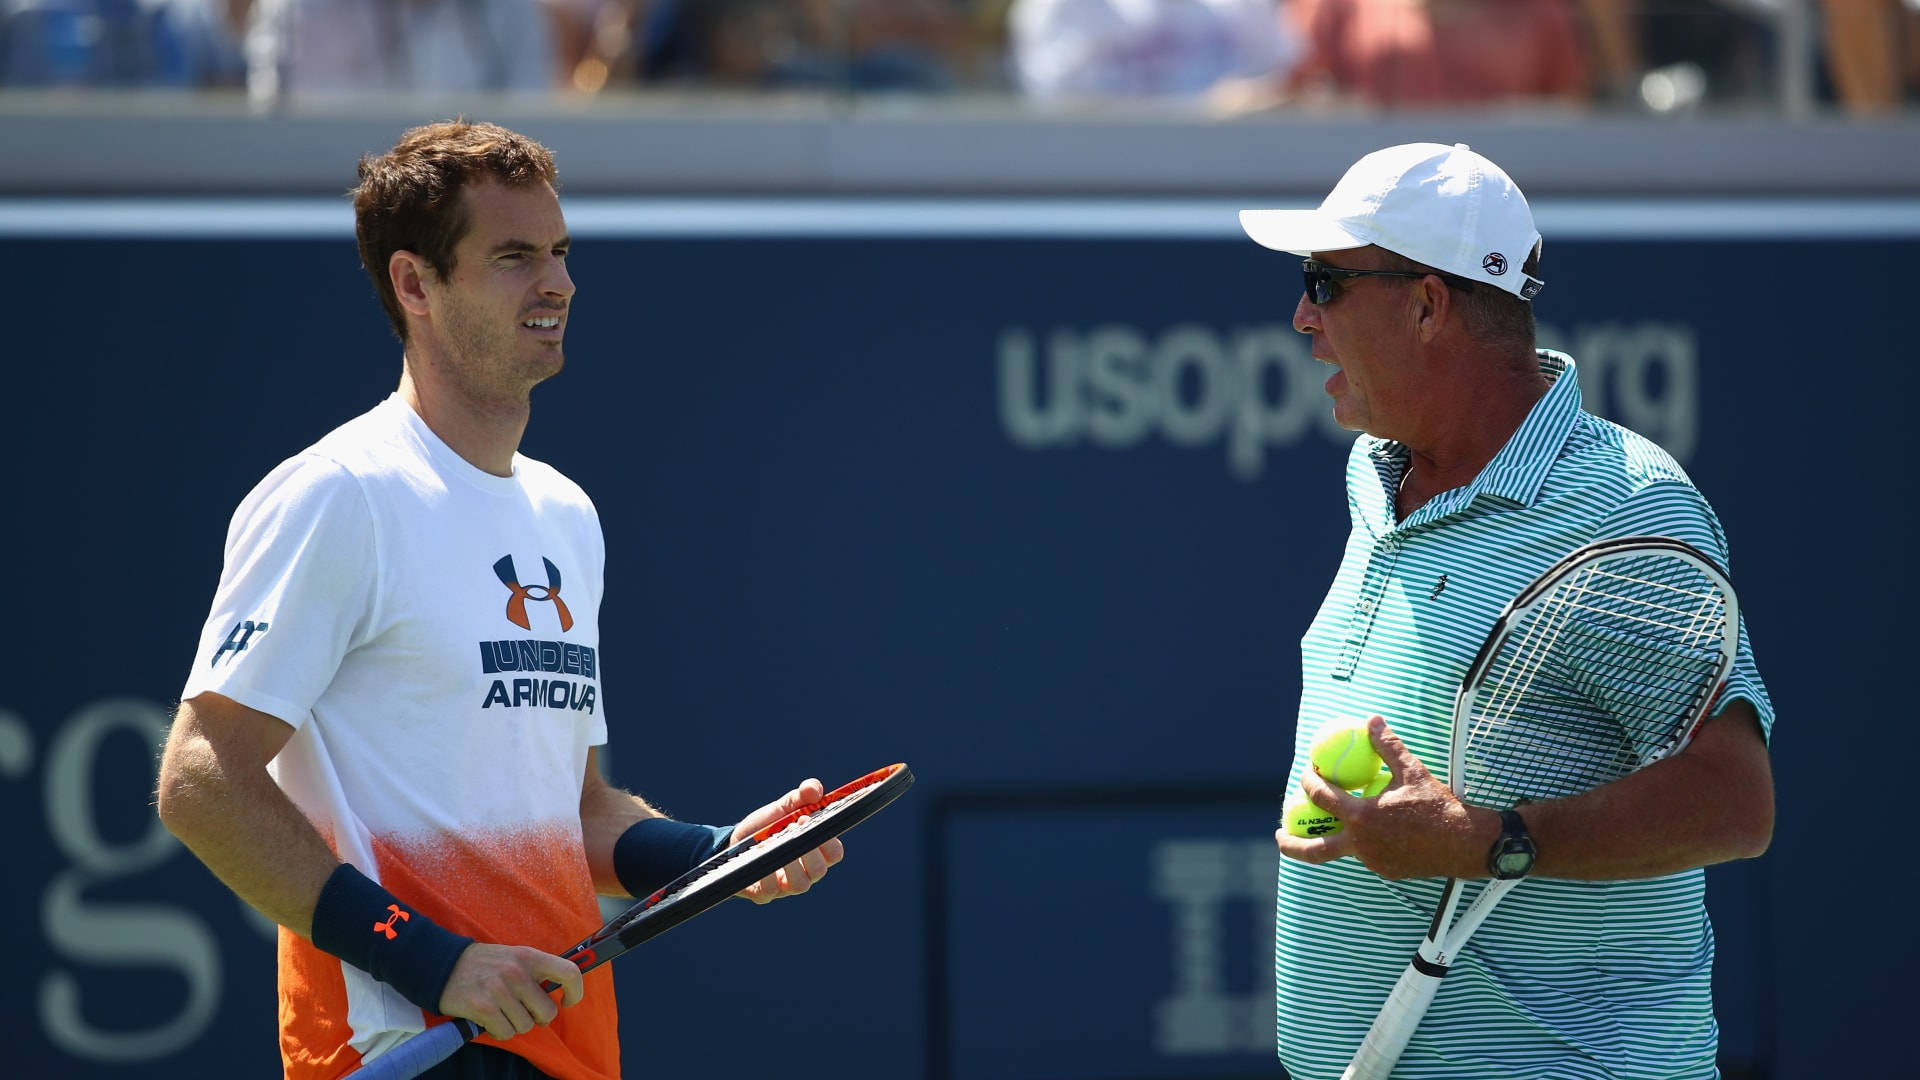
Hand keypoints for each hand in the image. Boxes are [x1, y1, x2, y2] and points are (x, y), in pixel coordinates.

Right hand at [437, 943, 584, 1040]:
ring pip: (526, 1026)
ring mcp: (500, 990)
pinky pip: (506, 1033)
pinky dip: (500, 1031)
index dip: (575, 992)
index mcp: (529, 957)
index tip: (567, 1002)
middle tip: (524, 1011)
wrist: (443, 965)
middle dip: (538, 1017)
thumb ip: (537, 972)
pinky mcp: (483, 1007)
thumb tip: (560, 992)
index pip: (569, 973)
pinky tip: (490, 1019)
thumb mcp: (515, 956)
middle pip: (547, 1011)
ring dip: (515, 1024)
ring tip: (502, 1011)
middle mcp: (517, 972)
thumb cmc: (485, 964)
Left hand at [728, 777, 845, 903]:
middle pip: (819, 870)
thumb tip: (815, 789)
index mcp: (814, 852)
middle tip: (793, 827)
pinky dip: (766, 871)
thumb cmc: (764, 828)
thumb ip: (801, 796)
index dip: (828, 840)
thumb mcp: (782, 808)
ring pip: (800, 884)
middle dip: (809, 849)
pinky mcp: (764, 894)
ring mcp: (785, 886)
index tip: (809, 820)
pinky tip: (759, 854)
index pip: (834, 853)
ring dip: (790, 861)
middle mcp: (804, 872)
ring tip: (774, 842)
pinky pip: (771, 890)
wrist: (732, 843)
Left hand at [1274, 715, 1492, 879]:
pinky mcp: (1387, 870)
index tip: (1307, 773)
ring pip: (1346, 848)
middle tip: (1278, 833)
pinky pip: (1369, 854)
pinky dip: (1364, 841)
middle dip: (1291, 844)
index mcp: (1362, 817)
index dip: (1309, 782)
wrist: (1465, 843)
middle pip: (1315, 849)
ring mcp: (1373, 861)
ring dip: (1335, 836)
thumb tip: (1371, 720)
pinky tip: (1374, 829)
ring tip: (1330, 824)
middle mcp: (1362, 844)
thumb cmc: (1438, 804)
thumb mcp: (1412, 770)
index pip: (1322, 798)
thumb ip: (1387, 746)